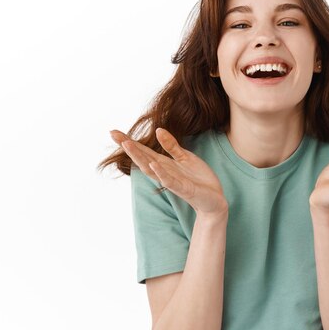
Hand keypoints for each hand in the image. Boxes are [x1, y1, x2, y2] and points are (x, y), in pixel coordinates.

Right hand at [110, 128, 228, 218]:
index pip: (144, 150)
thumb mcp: (185, 157)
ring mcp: (172, 181)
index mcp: (165, 163)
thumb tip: (158, 130)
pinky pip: (169, 180)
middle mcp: (164, 172)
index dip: (129, 141)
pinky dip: (161, 172)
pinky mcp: (183, 189)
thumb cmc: (199, 179)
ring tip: (127, 145)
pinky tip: (153, 164)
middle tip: (114, 135)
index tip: (114, 132)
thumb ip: (171, 145)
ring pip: (151, 169)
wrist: (214, 200)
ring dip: (139, 157)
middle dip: (128, 147)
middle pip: (142, 158)